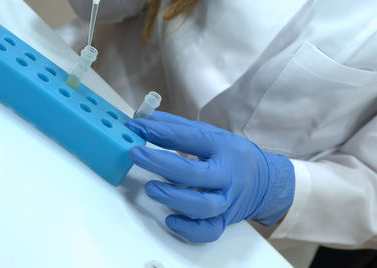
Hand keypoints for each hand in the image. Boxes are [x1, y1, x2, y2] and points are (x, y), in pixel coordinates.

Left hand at [126, 111, 294, 242]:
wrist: (266, 183)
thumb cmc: (233, 156)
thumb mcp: (212, 135)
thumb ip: (179, 129)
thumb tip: (147, 120)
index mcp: (223, 149)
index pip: (191, 139)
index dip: (162, 132)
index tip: (137, 126)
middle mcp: (227, 176)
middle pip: (195, 174)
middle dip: (162, 164)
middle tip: (136, 154)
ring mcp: (226, 201)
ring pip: (202, 206)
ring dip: (174, 198)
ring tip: (150, 188)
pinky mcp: (224, 220)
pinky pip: (208, 231)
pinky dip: (189, 229)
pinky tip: (171, 219)